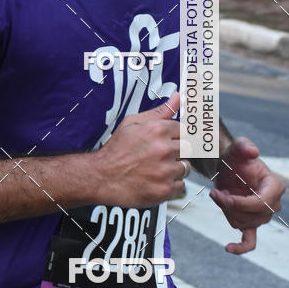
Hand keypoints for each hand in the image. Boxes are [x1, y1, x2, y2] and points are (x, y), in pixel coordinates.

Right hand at [93, 92, 185, 207]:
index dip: (175, 137)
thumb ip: (159, 112)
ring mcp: (165, 170)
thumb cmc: (115, 151)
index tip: (169, 142)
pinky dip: (171, 185)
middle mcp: (163, 149)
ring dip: (175, 169)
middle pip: (188, 149)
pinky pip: (181, 185)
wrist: (100, 177)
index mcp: (157, 130)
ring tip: (157, 169)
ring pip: (186, 167)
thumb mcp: (132, 123)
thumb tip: (177, 98)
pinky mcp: (165, 189)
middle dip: (176, 152)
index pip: (184, 130)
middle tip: (160, 156)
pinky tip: (157, 181)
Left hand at [209, 138, 284, 253]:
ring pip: (241, 223)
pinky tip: (228, 247)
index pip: (259, 204)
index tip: (221, 195)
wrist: (226, 167)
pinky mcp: (251, 224)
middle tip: (216, 192)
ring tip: (221, 195)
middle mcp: (273, 203)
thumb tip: (253, 152)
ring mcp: (263, 216)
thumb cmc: (234, 157)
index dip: (238, 203)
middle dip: (228, 206)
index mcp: (274, 186)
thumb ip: (244, 146)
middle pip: (248, 216)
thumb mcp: (237, 148)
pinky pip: (250, 241)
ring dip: (225, 211)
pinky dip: (241, 247)